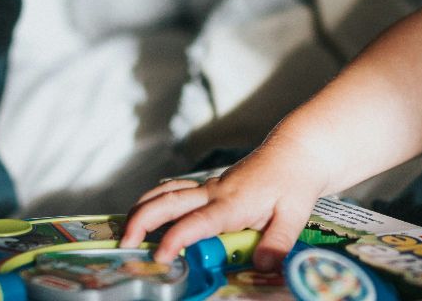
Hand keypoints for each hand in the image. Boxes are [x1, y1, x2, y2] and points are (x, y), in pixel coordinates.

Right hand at [119, 144, 325, 268]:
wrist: (295, 153)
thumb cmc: (294, 183)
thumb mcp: (294, 216)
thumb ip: (277, 243)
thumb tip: (262, 267)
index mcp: (232, 203)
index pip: (197, 222)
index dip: (177, 238)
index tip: (162, 256)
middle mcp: (214, 193)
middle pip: (168, 202)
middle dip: (142, 221)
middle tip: (125, 244)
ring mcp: (208, 188)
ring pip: (166, 192)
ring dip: (142, 209)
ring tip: (125, 231)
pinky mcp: (208, 187)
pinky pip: (175, 190)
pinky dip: (154, 200)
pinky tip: (145, 214)